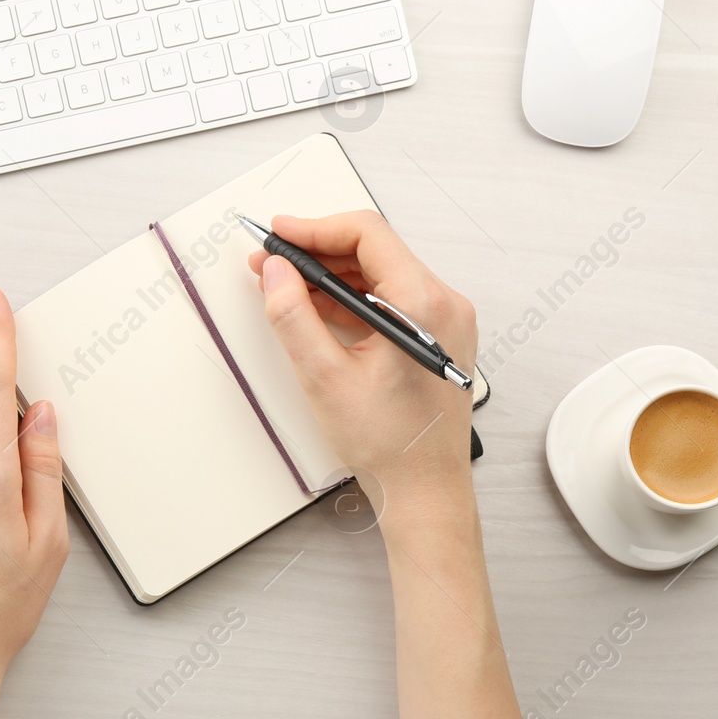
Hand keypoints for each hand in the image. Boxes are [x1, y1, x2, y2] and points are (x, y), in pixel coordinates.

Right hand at [248, 211, 477, 516]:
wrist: (426, 490)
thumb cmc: (390, 445)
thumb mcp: (324, 377)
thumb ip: (293, 316)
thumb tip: (274, 272)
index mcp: (422, 304)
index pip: (366, 235)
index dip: (315, 228)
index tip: (278, 234)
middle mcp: (443, 303)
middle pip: (374, 249)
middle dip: (318, 250)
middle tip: (272, 262)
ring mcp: (446, 319)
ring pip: (382, 272)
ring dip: (333, 274)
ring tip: (286, 285)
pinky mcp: (439, 335)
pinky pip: (393, 297)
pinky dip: (353, 296)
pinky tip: (318, 307)